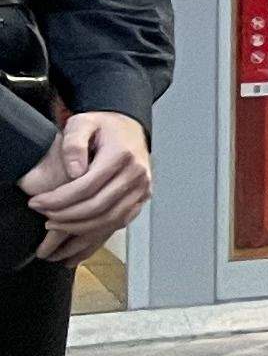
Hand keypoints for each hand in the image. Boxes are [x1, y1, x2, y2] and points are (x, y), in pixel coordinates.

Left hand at [23, 112, 149, 265]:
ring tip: (56, 226)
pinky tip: (77, 230)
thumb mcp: (82, 124)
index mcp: (122, 155)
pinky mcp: (142, 198)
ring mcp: (143, 188)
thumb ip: (73, 144)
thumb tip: (74, 173)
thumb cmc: (104, 127)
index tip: (37, 203)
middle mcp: (137, 174)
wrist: (129, 128)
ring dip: (80, 228)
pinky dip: (97, 231)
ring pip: (110, 219)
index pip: (87, 186)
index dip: (59, 199)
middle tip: (44, 217)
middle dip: (66, 216)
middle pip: (98, 206)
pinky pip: (120, 222)